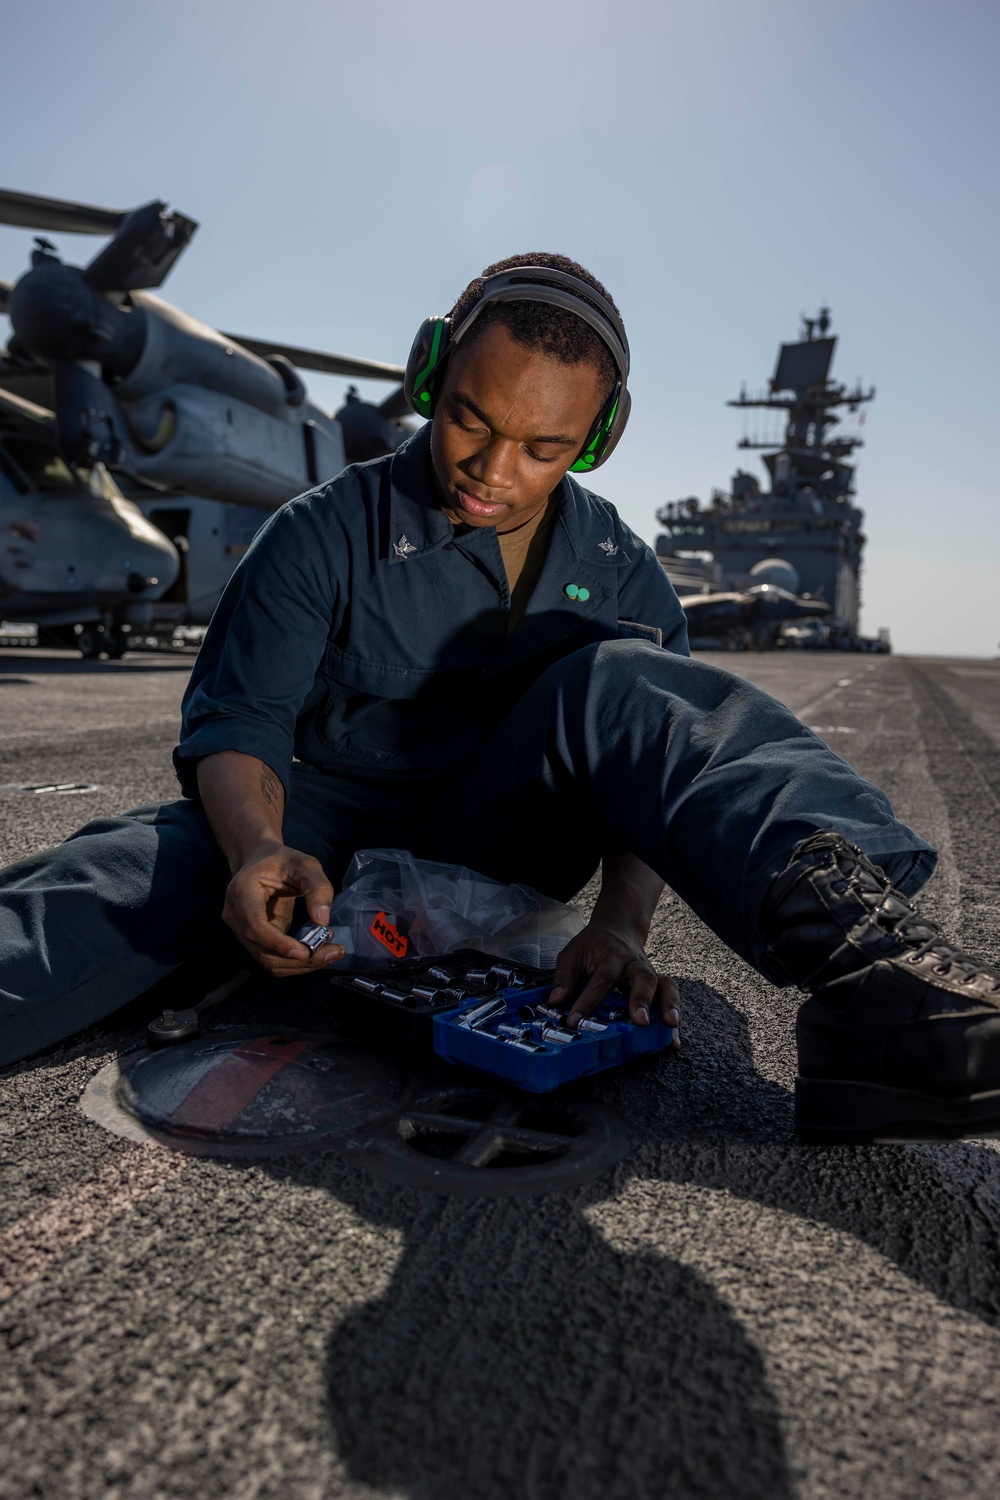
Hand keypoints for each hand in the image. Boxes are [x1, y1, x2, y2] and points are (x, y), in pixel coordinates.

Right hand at [223, 841, 344, 977]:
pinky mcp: (253, 942)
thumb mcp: (305, 864)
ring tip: (332, 952)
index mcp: (241, 892)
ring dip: (301, 965)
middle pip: (263, 951)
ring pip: (269, 961)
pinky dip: (296, 963)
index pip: (254, 926)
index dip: (278, 943)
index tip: (306, 952)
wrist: (259, 861)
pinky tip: (318, 952)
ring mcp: (241, 932)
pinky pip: (272, 959)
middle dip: (300, 960)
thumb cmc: (281, 860)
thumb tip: (323, 921)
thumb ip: (317, 887)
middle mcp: (235, 916)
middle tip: (334, 952)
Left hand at [549, 921, 679, 1045]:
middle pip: (644, 978)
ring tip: (669, 1026)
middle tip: (640, 1021)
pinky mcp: (657, 984)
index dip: (588, 1001)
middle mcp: (635, 964)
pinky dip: (673, 1018)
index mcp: (612, 955)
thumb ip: (564, 976)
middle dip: (642, 1000)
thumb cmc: (594, 944)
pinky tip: (674, 1040)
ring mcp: (649, 974)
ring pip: (665, 986)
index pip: (601, 980)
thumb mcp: (573, 952)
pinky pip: (669, 997)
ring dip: (669, 1006)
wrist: (619, 928)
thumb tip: (556, 1001)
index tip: (575, 1020)